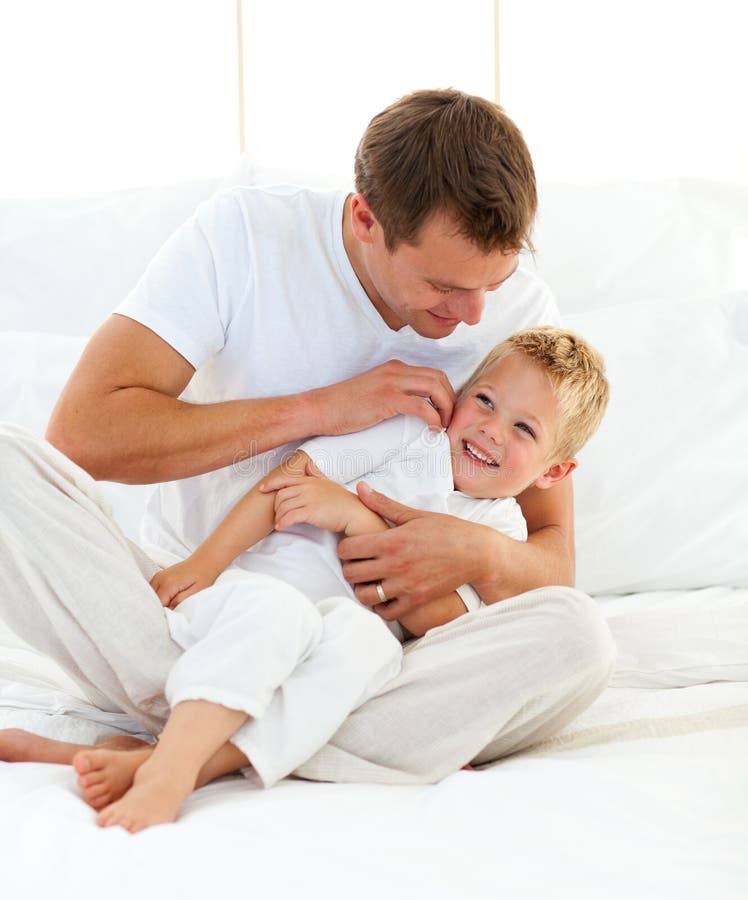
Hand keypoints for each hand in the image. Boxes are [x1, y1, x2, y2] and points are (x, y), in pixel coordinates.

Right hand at [150, 558, 218, 609]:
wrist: (205, 561)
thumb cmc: (204, 575)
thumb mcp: (196, 591)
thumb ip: (180, 601)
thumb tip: (168, 610)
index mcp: (169, 584)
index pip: (157, 604)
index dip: (162, 613)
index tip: (169, 617)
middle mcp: (160, 579)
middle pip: (151, 600)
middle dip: (158, 608)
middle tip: (170, 614)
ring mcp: (158, 576)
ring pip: (151, 595)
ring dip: (157, 602)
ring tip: (170, 606)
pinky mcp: (159, 576)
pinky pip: (153, 590)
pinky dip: (157, 597)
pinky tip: (167, 600)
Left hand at [265, 459, 368, 533]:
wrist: (354, 512)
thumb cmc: (342, 500)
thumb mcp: (329, 483)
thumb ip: (317, 474)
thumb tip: (309, 463)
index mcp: (310, 480)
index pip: (285, 478)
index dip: (271, 483)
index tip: (262, 488)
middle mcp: (308, 487)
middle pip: (281, 494)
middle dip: (276, 506)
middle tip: (277, 514)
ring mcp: (309, 499)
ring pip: (284, 506)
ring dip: (279, 516)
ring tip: (280, 523)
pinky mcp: (312, 512)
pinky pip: (290, 516)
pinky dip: (283, 522)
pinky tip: (281, 527)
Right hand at [309, 360, 454, 434]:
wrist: (319, 409)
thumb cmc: (342, 408)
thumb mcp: (373, 393)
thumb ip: (393, 395)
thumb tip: (412, 412)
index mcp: (393, 368)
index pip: (432, 374)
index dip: (445, 393)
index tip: (445, 412)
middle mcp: (395, 370)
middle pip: (439, 378)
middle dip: (450, 400)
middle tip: (449, 421)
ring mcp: (391, 382)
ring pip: (435, 388)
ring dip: (446, 408)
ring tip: (443, 426)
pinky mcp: (387, 398)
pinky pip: (422, 406)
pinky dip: (433, 418)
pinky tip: (432, 430)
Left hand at [337, 483, 490, 619]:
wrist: (476, 553)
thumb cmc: (447, 530)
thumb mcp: (414, 514)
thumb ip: (383, 504)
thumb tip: (361, 488)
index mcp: (392, 541)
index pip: (347, 549)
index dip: (344, 547)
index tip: (352, 546)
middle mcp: (395, 565)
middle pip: (351, 573)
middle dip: (349, 567)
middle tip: (357, 562)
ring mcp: (405, 586)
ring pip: (364, 596)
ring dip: (361, 588)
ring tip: (368, 580)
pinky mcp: (416, 600)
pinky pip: (386, 612)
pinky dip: (380, 606)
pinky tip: (383, 594)